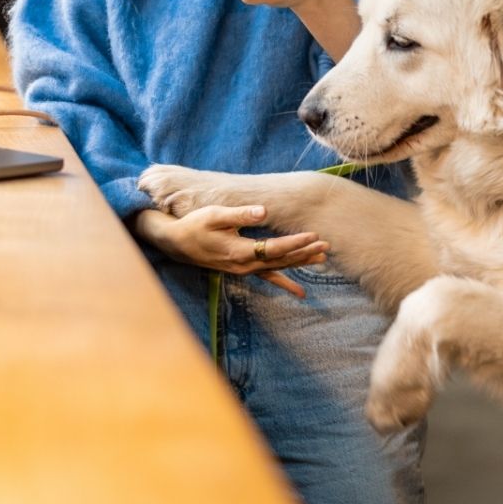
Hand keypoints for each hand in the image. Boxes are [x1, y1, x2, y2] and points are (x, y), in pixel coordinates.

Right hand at [135, 204, 327, 298]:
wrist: (176, 243)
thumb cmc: (194, 226)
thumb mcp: (215, 216)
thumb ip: (240, 214)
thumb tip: (263, 211)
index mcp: (239, 251)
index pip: (274, 249)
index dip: (295, 243)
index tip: (313, 236)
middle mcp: (244, 265)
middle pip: (280, 260)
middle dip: (304, 253)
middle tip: (326, 246)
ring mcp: (244, 270)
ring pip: (277, 268)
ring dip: (299, 263)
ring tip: (321, 259)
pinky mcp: (242, 269)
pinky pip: (268, 277)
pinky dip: (285, 283)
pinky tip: (300, 292)